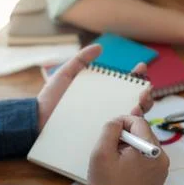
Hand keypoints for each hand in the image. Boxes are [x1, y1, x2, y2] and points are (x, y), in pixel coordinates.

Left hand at [37, 45, 152, 130]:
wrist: (38, 121)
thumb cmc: (51, 99)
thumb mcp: (65, 75)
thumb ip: (80, 61)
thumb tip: (99, 47)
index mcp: (101, 95)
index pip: (124, 86)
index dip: (136, 78)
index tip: (142, 69)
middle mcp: (106, 109)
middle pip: (133, 102)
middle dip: (145, 95)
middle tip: (145, 90)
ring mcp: (104, 124)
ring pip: (130, 119)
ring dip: (142, 109)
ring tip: (141, 103)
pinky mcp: (100, 137)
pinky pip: (117, 133)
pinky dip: (129, 126)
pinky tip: (133, 117)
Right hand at [88, 116, 169, 184]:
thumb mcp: (102, 152)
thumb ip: (110, 129)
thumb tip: (118, 121)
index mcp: (152, 150)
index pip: (139, 122)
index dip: (123, 122)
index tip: (110, 130)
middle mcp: (161, 159)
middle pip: (144, 133)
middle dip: (127, 135)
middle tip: (111, 146)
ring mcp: (160, 170)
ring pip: (145, 146)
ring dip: (130, 146)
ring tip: (115, 159)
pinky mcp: (156, 179)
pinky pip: (147, 159)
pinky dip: (134, 158)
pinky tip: (121, 168)